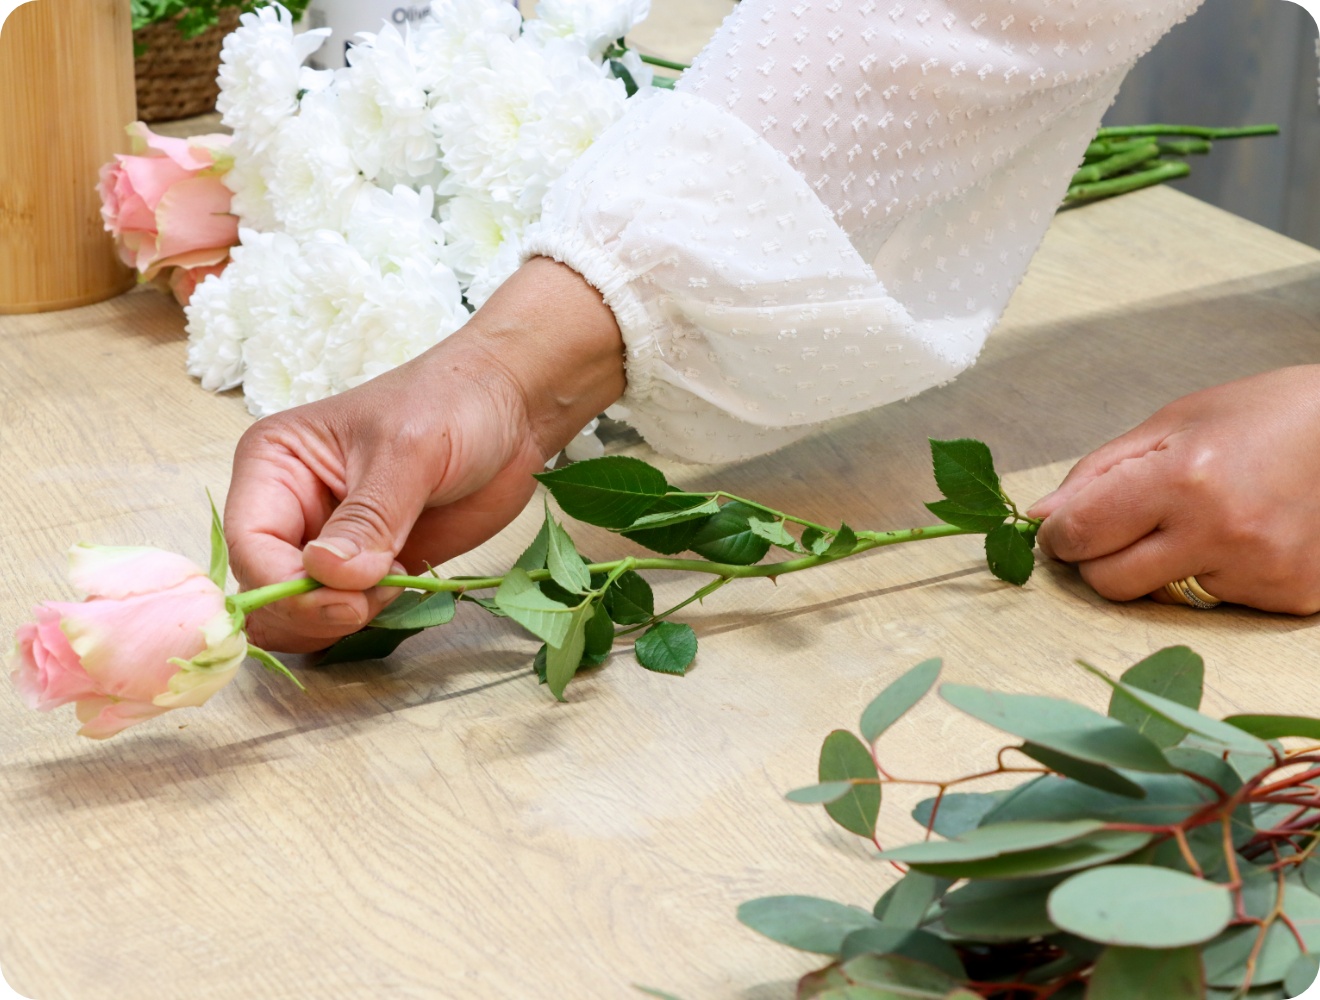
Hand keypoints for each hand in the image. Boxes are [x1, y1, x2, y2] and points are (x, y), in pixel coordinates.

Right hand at [225, 258, 625, 651]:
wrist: (510, 413)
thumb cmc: (453, 406)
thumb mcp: (408, 453)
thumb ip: (370, 518)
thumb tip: (326, 574)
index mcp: (274, 464)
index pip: (250, 545)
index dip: (286, 586)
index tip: (346, 600)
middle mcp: (288, 508)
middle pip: (265, 589)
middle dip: (313, 609)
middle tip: (373, 600)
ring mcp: (325, 543)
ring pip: (298, 612)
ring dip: (339, 619)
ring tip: (393, 584)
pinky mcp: (365, 569)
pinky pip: (341, 616)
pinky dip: (364, 621)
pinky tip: (400, 590)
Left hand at [1029, 365, 1319, 615]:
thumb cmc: (1264, 416)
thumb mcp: (1174, 422)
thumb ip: (1099, 472)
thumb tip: (1042, 516)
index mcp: (1185, 478)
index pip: (1083, 533)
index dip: (1060, 535)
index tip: (1062, 528)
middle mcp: (1221, 532)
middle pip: (1110, 583)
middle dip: (1098, 559)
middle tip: (1122, 527)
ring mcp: (1259, 571)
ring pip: (1159, 597)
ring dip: (1159, 566)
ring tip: (1201, 519)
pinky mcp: (1288, 596)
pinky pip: (1213, 602)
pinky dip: (1211, 575)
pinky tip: (1242, 536)